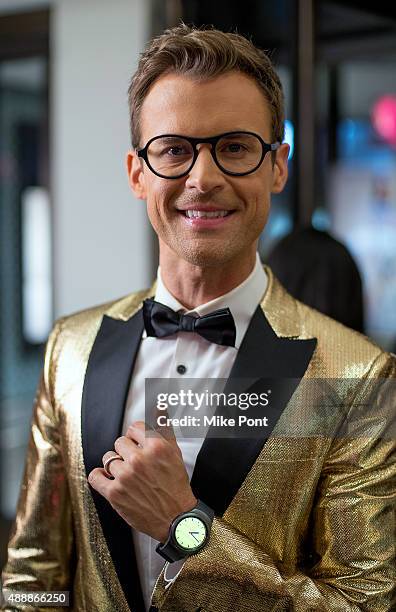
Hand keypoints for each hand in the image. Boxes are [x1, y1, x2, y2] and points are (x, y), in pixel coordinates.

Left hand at [88, 420, 196, 542]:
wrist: (176, 519)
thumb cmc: (175, 486)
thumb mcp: (174, 453)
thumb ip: (164, 428)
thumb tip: (159, 408)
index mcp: (156, 447)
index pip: (134, 428)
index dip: (136, 437)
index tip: (138, 445)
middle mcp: (139, 459)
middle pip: (120, 442)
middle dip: (127, 452)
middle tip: (136, 463)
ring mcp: (125, 476)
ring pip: (108, 458)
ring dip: (115, 465)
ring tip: (126, 473)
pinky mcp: (114, 494)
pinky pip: (95, 476)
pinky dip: (99, 476)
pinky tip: (107, 478)